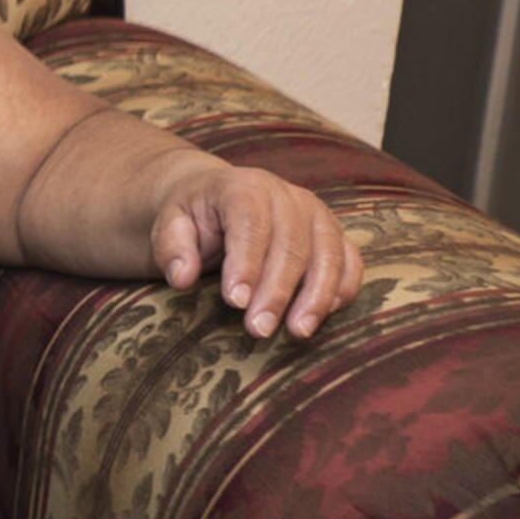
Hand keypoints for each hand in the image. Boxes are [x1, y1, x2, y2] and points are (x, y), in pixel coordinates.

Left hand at [151, 162, 362, 339]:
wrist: (219, 198)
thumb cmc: (194, 216)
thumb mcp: (170, 223)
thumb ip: (172, 247)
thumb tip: (181, 277)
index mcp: (244, 187)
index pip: (249, 223)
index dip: (246, 263)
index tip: (234, 302)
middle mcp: (286, 196)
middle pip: (290, 244)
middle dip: (276, 291)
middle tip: (259, 329)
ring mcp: (316, 213)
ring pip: (328, 253)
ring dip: (316, 296)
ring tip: (297, 331)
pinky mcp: (333, 234)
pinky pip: (350, 260)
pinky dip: (343, 288)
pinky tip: (324, 315)